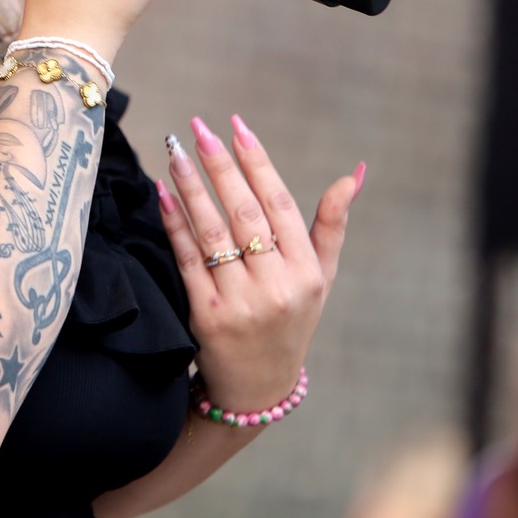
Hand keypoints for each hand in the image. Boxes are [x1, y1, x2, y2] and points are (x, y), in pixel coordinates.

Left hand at [156, 114, 361, 411]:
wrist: (258, 390)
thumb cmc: (291, 322)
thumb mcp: (322, 278)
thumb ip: (331, 224)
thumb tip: (354, 173)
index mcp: (307, 272)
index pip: (280, 205)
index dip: (258, 163)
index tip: (237, 127)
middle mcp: (278, 287)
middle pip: (245, 213)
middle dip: (220, 165)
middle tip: (199, 129)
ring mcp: (242, 303)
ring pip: (213, 233)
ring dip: (191, 188)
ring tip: (174, 153)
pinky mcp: (207, 318)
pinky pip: (189, 262)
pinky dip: (175, 225)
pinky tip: (162, 195)